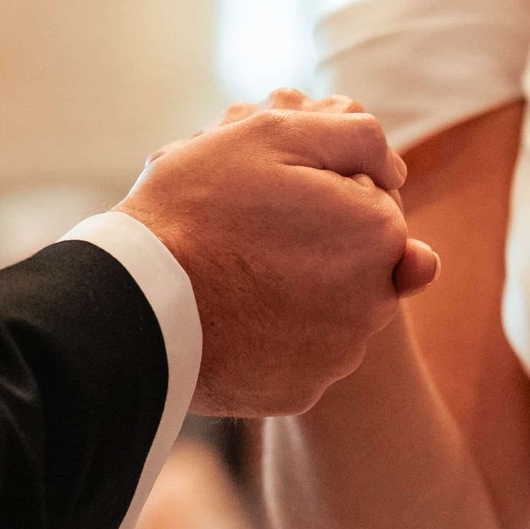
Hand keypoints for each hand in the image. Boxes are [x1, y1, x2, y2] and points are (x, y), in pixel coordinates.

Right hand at [118, 90, 440, 416]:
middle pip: (353, 263)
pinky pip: (294, 359)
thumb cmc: (197, 207)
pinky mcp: (300, 393)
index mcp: (377, 233)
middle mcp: (374, 303)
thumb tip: (396, 173)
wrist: (133, 300)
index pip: (367, 203)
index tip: (269, 197)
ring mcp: (337, 356)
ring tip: (231, 278)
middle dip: (315, 247)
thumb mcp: (275, 135)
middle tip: (247, 236)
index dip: (317, 193)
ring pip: (326, 313)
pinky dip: (269, 341)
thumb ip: (356, 138)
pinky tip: (228, 320)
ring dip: (294, 295)